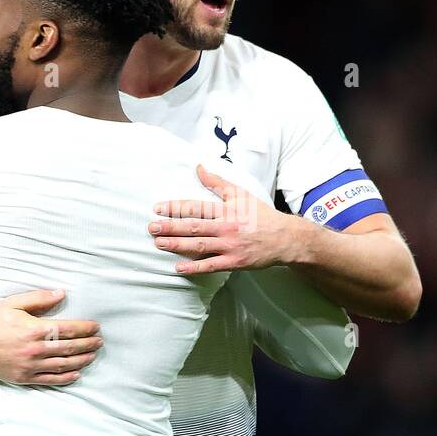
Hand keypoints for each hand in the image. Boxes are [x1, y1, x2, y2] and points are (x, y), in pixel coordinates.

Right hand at [0, 289, 101, 384]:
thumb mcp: (11, 303)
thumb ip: (38, 299)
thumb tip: (61, 294)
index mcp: (33, 329)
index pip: (68, 329)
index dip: (85, 329)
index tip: (96, 327)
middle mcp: (34, 350)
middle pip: (69, 348)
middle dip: (88, 344)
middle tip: (99, 341)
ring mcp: (29, 366)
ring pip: (63, 365)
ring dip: (81, 360)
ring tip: (93, 355)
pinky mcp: (23, 377)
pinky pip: (49, 380)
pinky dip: (65, 378)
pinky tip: (76, 374)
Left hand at [148, 165, 305, 274]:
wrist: (285, 238)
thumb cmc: (261, 215)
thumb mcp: (241, 194)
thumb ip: (217, 182)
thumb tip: (198, 167)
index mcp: (227, 209)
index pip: (197, 207)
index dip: (176, 207)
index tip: (158, 208)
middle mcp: (227, 227)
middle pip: (194, 227)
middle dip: (171, 227)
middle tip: (152, 227)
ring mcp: (230, 246)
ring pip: (199, 246)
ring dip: (177, 245)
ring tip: (159, 243)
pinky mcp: (234, 262)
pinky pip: (211, 266)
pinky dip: (194, 268)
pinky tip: (178, 267)